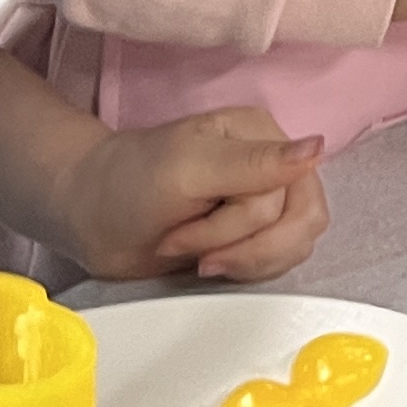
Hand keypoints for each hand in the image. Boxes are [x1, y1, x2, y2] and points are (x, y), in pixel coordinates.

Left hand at [62, 106, 330, 282]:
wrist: (89, 218)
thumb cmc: (127, 183)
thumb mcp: (188, 168)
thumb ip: (255, 163)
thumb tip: (317, 148)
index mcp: (264, 136)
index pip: (295, 191)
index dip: (246, 224)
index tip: (186, 230)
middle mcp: (274, 166)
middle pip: (303, 221)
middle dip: (245, 246)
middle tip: (194, 252)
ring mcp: (266, 202)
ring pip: (297, 245)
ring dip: (242, 260)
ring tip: (193, 254)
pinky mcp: (254, 235)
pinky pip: (281, 261)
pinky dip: (246, 269)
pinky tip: (206, 261)